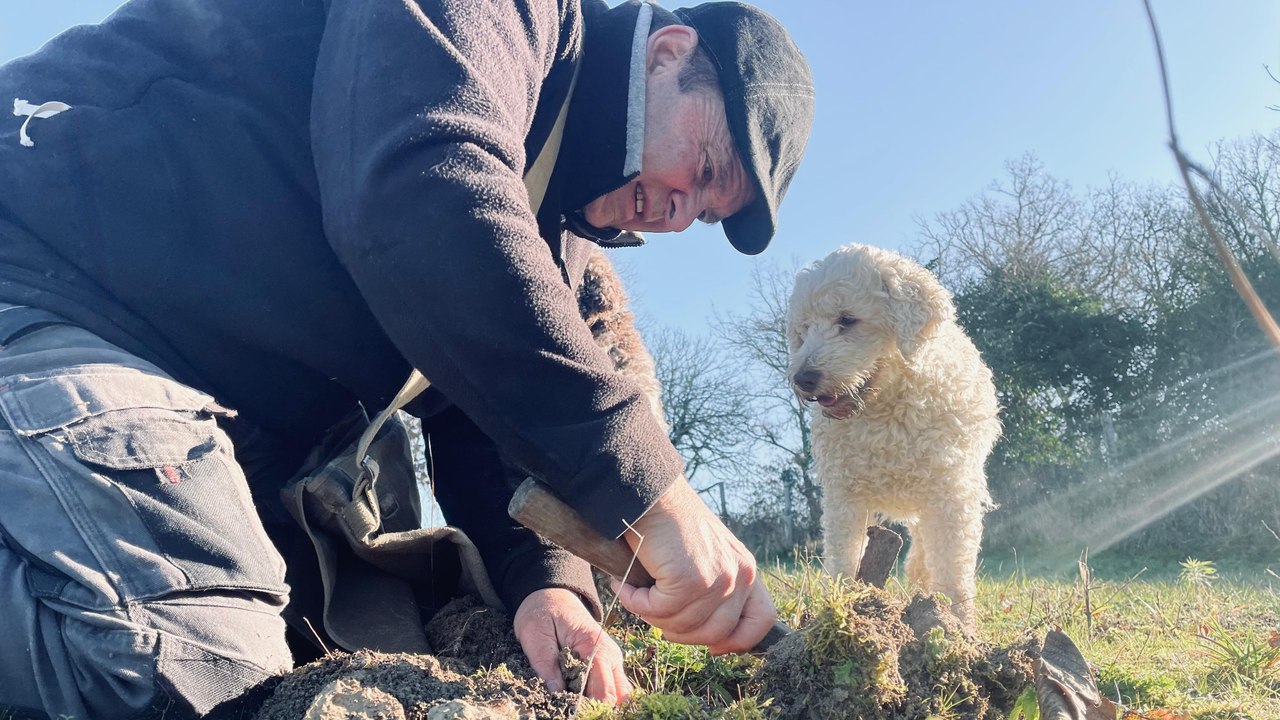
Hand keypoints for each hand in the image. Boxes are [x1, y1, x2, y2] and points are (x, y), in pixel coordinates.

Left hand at [513, 588, 631, 704]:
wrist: (551, 594)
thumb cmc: (542, 611)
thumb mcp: (535, 634)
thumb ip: (545, 664)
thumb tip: (556, 694)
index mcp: (594, 646)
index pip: (604, 689)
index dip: (590, 708)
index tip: (572, 713)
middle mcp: (610, 654)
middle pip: (617, 696)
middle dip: (598, 709)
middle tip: (574, 711)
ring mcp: (611, 659)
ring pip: (619, 694)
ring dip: (601, 704)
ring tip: (576, 707)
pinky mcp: (606, 663)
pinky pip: (612, 687)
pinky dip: (600, 698)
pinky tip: (582, 700)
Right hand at [612, 478, 776, 653]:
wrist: (652, 493)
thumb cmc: (670, 525)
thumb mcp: (708, 557)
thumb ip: (715, 591)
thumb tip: (706, 636)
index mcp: (746, 571)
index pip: (761, 622)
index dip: (737, 642)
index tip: (712, 647)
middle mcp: (739, 575)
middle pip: (714, 634)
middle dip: (680, 632)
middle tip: (654, 613)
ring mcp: (717, 579)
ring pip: (682, 626)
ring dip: (651, 615)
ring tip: (635, 592)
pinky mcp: (690, 580)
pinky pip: (658, 611)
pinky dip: (636, 602)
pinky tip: (625, 584)